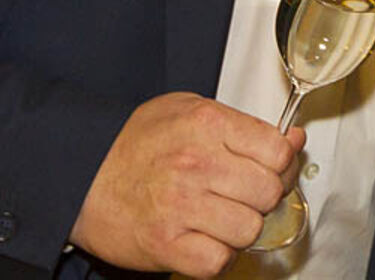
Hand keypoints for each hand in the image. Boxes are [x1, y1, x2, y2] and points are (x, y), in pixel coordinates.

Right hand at [69, 92, 304, 275]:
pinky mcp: (166, 245)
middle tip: (242, 194)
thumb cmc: (134, 143)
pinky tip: (205, 239)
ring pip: (249, 229)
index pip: (277, 151)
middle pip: (268, 192)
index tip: (269, 168)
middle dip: (262, 197)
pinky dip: (217, 256)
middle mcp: (196, 164)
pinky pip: (218, 261)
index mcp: (206, 124)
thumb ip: (245, 126)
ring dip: (240, 228)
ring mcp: (180, 206)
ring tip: (219, 216)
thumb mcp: (190, 112)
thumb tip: (294, 141)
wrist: (80, 176)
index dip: (280, 164)